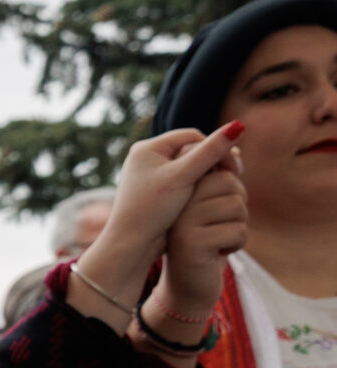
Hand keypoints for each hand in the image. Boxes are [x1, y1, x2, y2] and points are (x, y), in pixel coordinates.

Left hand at [71, 123, 244, 334]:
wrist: (130, 242)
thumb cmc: (153, 208)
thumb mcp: (184, 177)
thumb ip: (210, 152)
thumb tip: (238, 125)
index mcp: (148, 148)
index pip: (192, 136)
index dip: (216, 148)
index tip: (234, 166)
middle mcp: (146, 157)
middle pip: (191, 150)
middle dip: (213, 161)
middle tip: (235, 176)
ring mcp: (150, 174)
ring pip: (189, 167)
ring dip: (208, 174)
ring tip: (225, 186)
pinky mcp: (155, 190)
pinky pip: (183, 181)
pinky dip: (198, 186)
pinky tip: (210, 196)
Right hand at [152, 162, 247, 326]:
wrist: (186, 284)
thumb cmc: (202, 240)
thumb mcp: (210, 206)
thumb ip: (220, 179)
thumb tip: (236, 151)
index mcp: (176, 186)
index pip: (217, 164)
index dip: (231, 177)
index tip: (224, 200)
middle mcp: (175, 200)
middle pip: (230, 183)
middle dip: (238, 204)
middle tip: (220, 223)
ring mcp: (181, 220)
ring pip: (237, 207)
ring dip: (238, 226)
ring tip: (216, 238)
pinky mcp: (192, 242)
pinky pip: (237, 231)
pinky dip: (236, 245)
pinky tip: (216, 253)